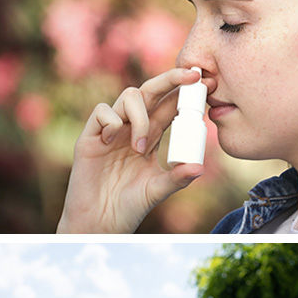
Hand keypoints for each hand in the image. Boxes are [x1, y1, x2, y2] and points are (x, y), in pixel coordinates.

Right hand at [57, 67, 203, 232]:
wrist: (99, 222)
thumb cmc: (128, 206)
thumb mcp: (158, 190)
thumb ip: (177, 178)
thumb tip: (199, 167)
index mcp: (150, 136)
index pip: (169, 105)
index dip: (186, 93)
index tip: (207, 84)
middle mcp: (131, 127)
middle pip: (151, 91)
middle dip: (171, 79)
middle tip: (192, 76)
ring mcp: (110, 130)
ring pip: (129, 97)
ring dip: (140, 117)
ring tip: (140, 148)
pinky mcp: (90, 137)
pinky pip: (102, 112)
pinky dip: (112, 122)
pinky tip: (111, 144)